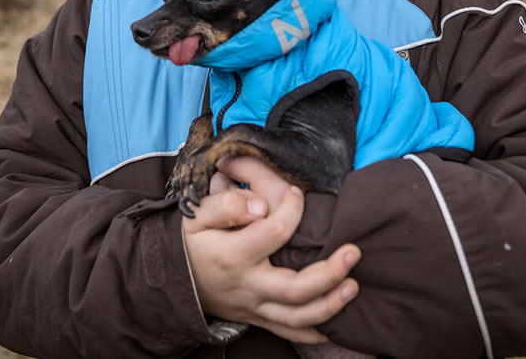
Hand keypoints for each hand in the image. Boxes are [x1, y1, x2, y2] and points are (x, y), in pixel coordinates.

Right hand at [182, 163, 360, 343]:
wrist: (171, 281)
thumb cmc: (189, 243)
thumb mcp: (195, 216)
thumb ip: (226, 205)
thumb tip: (261, 205)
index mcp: (233, 255)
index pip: (274, 232)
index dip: (292, 208)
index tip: (297, 193)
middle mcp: (247, 286)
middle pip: (294, 289)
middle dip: (330, 273)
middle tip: (354, 251)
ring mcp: (254, 307)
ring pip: (297, 318)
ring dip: (331, 305)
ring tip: (354, 286)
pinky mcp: (258, 318)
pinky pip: (289, 332)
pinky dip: (315, 331)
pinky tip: (337, 324)